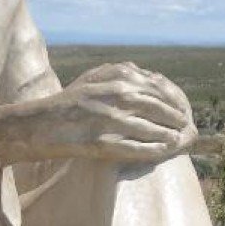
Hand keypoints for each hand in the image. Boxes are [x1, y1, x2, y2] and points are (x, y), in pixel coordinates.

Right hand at [0, 62, 196, 168]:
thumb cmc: (65, 103)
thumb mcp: (91, 79)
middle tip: (186, 126)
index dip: (173, 100)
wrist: (37, 125)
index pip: (155, 87)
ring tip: (179, 141)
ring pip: (149, 127)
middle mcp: (113, 95)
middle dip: (174, 118)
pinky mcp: (100, 142)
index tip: (183, 109)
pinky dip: (152, 150)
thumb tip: (144, 73)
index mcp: (114, 77)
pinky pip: (134, 147)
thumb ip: (116, 73)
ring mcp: (107, 119)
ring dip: (168, 135)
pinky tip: (164, 152)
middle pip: (156, 106)